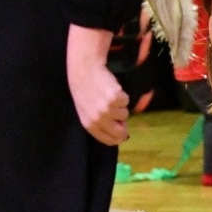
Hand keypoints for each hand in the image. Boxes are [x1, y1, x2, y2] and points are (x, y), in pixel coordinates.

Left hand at [67, 27, 129, 145]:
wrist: (84, 71)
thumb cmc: (85, 91)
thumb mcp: (87, 110)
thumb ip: (100, 123)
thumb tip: (121, 132)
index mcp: (89, 124)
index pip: (108, 140)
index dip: (117, 138)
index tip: (122, 134)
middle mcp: (98, 119)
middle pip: (120, 132)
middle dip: (123, 125)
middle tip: (119, 114)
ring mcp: (108, 109)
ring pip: (125, 114)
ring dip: (120, 106)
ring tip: (108, 96)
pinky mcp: (116, 98)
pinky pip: (127, 101)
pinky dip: (122, 95)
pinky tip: (112, 88)